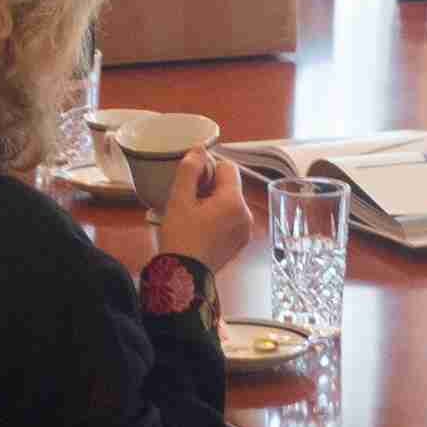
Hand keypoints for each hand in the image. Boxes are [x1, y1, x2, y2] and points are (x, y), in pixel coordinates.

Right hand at [158, 144, 261, 271]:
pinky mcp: (241, 242)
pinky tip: (202, 229)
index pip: (227, 167)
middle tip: (189, 203)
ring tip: (194, 217)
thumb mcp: (179, 200)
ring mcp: (246, 230)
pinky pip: (232, 218)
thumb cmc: (180, 238)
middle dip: (210, 187)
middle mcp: (246, 214)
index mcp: (234, 201)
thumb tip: (199, 150)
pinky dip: (219, 218)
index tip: (191, 184)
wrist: (184, 277)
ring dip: (214, 202)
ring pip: (231, 202)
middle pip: (230, 185)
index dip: (208, 169)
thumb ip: (189, 170)